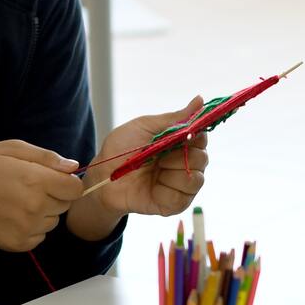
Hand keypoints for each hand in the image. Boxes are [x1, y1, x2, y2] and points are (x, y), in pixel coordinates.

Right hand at [0, 140, 83, 250]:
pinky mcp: (19, 244)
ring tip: (18, 202)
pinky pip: (40, 236)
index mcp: (36, 180)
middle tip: (28, 188)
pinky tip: (13, 216)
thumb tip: (73, 167)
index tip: (53, 180)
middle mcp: (34, 207)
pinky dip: (32, 228)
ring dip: (43, 213)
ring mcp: (27, 228)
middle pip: (66, 205)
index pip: (75, 188)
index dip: (67, 182)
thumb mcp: (11, 149)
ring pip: (53, 221)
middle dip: (54, 196)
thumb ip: (46, 157)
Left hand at [69, 97, 209, 241]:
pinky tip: (153, 187)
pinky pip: (182, 199)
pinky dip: (166, 192)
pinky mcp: (173, 204)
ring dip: (173, 173)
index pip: (202, 137)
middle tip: (158, 155)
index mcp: (180, 142)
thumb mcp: (145, 127)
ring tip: (154, 171)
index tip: (180, 135)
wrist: (102, 176)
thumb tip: (200, 99)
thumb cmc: (120, 149)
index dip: (194, 136)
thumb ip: (174, 118)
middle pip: (202, 159)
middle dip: (180, 155)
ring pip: (196, 180)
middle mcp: (185, 163)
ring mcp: (180, 185)